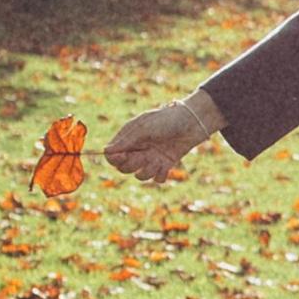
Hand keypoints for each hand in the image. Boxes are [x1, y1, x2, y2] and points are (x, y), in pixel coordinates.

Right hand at [105, 91, 221, 183]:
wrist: (193, 122)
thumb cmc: (166, 120)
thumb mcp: (144, 128)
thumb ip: (125, 141)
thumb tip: (106, 152)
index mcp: (129, 138)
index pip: (113, 155)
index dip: (116, 159)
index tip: (125, 155)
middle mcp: (138, 149)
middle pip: (124, 168)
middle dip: (133, 165)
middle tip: (145, 155)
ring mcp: (151, 157)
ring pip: (140, 176)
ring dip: (148, 170)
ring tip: (158, 160)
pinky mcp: (164, 164)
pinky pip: (157, 178)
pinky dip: (161, 174)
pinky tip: (166, 165)